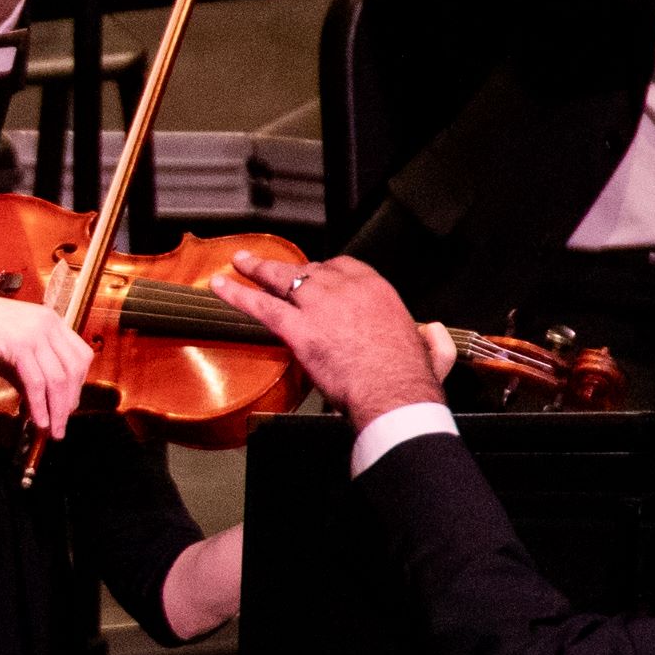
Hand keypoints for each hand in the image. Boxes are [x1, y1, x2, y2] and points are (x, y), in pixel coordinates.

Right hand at [0, 287, 93, 437]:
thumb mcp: (13, 347)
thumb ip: (29, 371)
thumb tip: (39, 402)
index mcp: (51, 320)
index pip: (81, 355)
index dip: (79, 383)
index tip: (69, 402)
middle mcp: (48, 324)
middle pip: (74, 369)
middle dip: (70, 401)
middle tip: (62, 422)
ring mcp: (34, 333)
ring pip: (58, 378)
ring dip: (57, 409)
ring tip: (52, 428)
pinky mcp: (18, 345)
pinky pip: (36, 382)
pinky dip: (39, 404)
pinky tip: (39, 419)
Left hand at [213, 252, 446, 425]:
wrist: (394, 393)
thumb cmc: (411, 378)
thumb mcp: (432, 349)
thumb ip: (433, 338)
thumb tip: (434, 332)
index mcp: (377, 290)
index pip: (342, 266)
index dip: (323, 270)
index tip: (315, 274)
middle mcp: (346, 289)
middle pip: (309, 270)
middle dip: (288, 268)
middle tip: (269, 264)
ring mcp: (320, 305)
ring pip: (282, 279)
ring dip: (257, 269)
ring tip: (240, 262)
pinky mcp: (298, 327)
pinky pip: (262, 305)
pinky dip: (237, 295)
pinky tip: (220, 286)